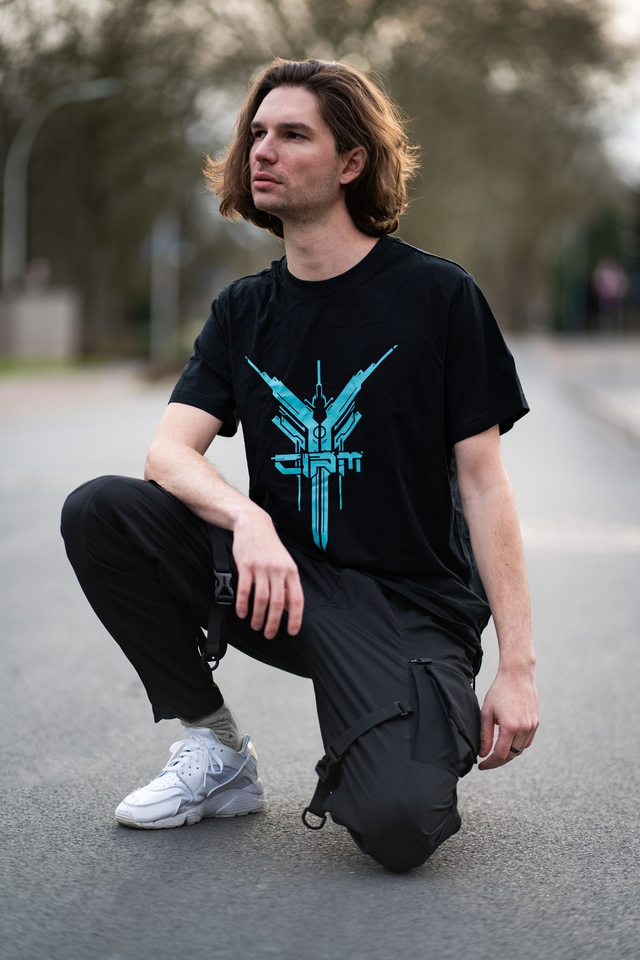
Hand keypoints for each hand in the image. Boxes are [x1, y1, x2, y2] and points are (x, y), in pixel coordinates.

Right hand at [231, 509, 303, 638]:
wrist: (254, 525)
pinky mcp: (246, 566)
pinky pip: (245, 590)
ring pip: (262, 599)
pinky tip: (242, 613)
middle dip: (274, 622)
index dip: (295, 618)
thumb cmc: (269, 547)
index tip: (292, 631)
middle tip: (269, 634)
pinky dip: (243, 604)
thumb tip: (289, 608)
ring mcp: (262, 568)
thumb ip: (288, 585)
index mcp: (291, 571)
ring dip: (258, 616)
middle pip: (278, 603)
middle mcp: (278, 570)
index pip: (296, 599)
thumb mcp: (285, 563)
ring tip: (256, 626)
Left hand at [477, 667, 538, 769]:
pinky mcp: (536, 723)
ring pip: (520, 750)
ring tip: (495, 752)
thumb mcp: (486, 712)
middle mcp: (524, 728)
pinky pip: (527, 742)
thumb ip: (485, 735)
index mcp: (510, 726)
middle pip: (511, 755)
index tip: (481, 766)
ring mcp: (532, 726)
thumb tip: (483, 753)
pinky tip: (508, 743)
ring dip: (508, 754)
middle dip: (498, 761)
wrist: (517, 675)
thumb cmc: (499, 691)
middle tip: (486, 761)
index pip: (500, 755)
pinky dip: (517, 746)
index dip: (490, 763)